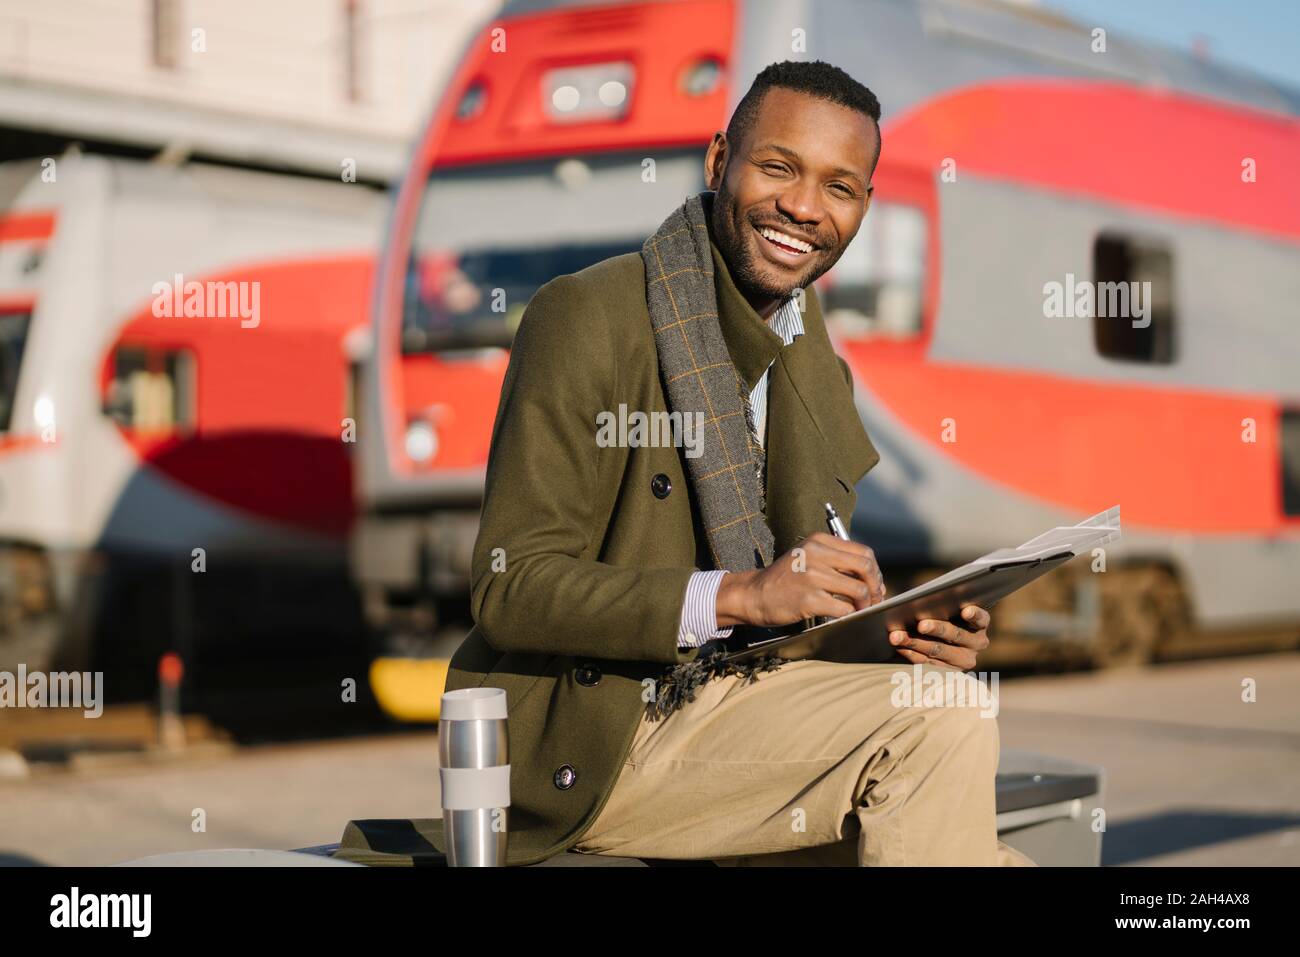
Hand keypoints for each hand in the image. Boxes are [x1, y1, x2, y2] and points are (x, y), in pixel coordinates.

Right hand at [717, 533, 884, 627]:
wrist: (754, 594)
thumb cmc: (784, 579)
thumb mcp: (807, 557)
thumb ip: (835, 561)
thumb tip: (872, 579)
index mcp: (818, 541)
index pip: (862, 551)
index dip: (874, 570)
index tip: (875, 583)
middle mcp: (816, 554)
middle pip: (865, 567)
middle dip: (875, 586)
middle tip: (874, 598)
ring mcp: (812, 577)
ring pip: (858, 590)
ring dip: (865, 603)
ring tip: (860, 609)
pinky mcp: (809, 599)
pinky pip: (843, 609)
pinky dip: (849, 614)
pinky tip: (845, 616)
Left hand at [889, 604, 990, 670]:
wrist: (946, 638)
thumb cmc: (945, 613)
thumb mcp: (949, 608)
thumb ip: (943, 603)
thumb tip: (922, 600)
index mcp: (980, 624)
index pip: (981, 618)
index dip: (974, 615)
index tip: (965, 611)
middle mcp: (977, 643)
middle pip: (956, 635)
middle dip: (936, 629)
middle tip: (921, 625)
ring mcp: (964, 660)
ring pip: (938, 651)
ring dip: (915, 643)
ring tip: (896, 636)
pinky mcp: (948, 672)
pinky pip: (927, 663)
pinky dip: (910, 653)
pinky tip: (898, 646)